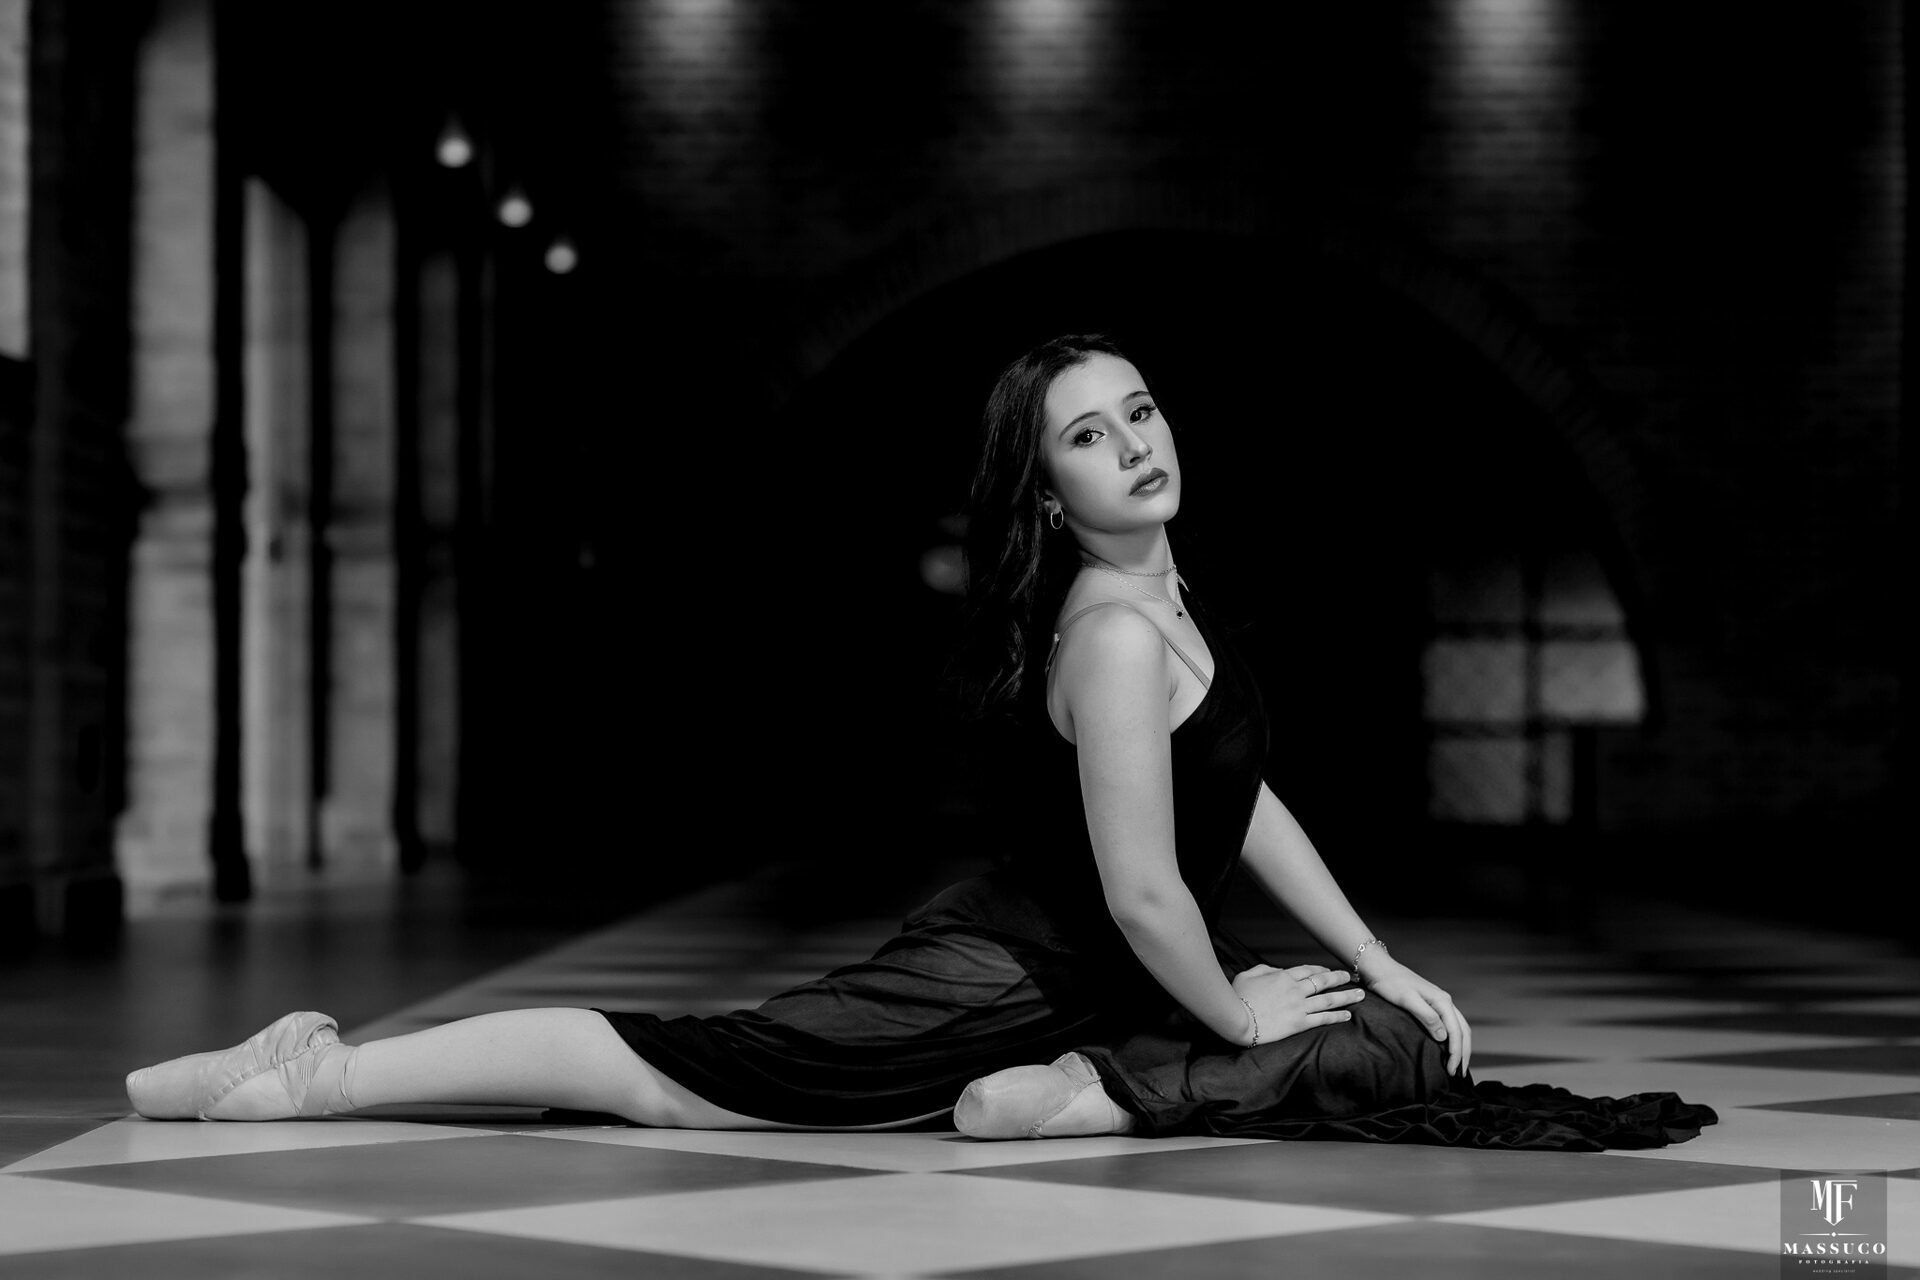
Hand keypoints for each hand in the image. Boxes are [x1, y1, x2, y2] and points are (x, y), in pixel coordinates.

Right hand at [1229, 964, 1365, 1046]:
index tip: (1329, 971)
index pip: (1307, 970)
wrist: (1238, 1019)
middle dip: (1339, 979)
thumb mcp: (1246, 975)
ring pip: (1328, 999)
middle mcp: (1295, 989)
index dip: (1320, 969)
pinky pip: (1323, 1019)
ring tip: (1360, 995)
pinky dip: (1337, 1016)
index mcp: (1282, 977)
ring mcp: (1299, 1006)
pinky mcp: (1299, 1023)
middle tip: (1351, 978)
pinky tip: (1348, 1015)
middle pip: (1323, 981)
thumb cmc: (1238, 997)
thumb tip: (1278, 971)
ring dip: (1346, 996)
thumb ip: (1264, 969)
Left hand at [1357, 954, 1471, 1076]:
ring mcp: (1439, 1002)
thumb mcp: (1407, 1000)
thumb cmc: (1390, 983)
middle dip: (1463, 1053)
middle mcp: (1445, 1001)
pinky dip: (1454, 1038)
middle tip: (1459, 1074)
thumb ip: (1427, 1016)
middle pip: (1463, 1031)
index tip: (1452, 1070)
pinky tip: (1448, 1047)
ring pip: (1459, 1027)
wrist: (1379, 968)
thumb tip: (1444, 1037)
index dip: (1456, 1053)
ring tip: (1458, 1065)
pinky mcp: (1432, 1004)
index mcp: (1442, 1001)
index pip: (1456, 1032)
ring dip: (1461, 1047)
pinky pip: (1450, 1024)